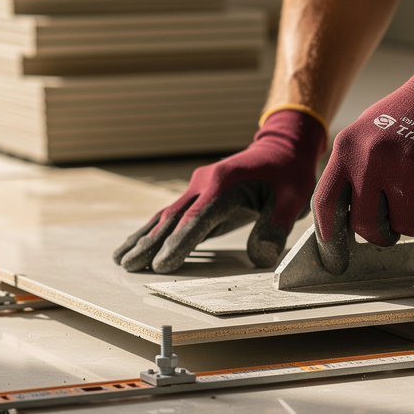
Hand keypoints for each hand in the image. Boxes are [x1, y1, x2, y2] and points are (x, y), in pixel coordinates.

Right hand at [114, 106, 326, 272]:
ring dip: (143, 238)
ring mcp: (198, 188)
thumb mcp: (292, 199)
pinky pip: (173, 215)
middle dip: (148, 244)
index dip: (179, 244)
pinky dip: (154, 231)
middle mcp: (204, 184)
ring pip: (165, 216)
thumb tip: (260, 258)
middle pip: (171, 218)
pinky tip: (139, 244)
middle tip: (127, 265)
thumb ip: (275, 227)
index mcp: (223, 185)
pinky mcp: (199, 195)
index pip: (196, 219)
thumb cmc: (288, 174)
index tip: (161, 264)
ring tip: (120, 258)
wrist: (282, 148)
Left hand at [312, 29, 413, 273]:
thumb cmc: (411, 115)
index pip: (326, 204)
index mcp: (348, 149)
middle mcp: (371, 160)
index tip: (334, 256)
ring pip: (405, 227)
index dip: (328, 237)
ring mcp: (405, 170)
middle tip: (394, 222)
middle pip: (366, 227)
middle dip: (382, 234)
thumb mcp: (367, 133)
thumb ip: (352, 171)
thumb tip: (340, 223)